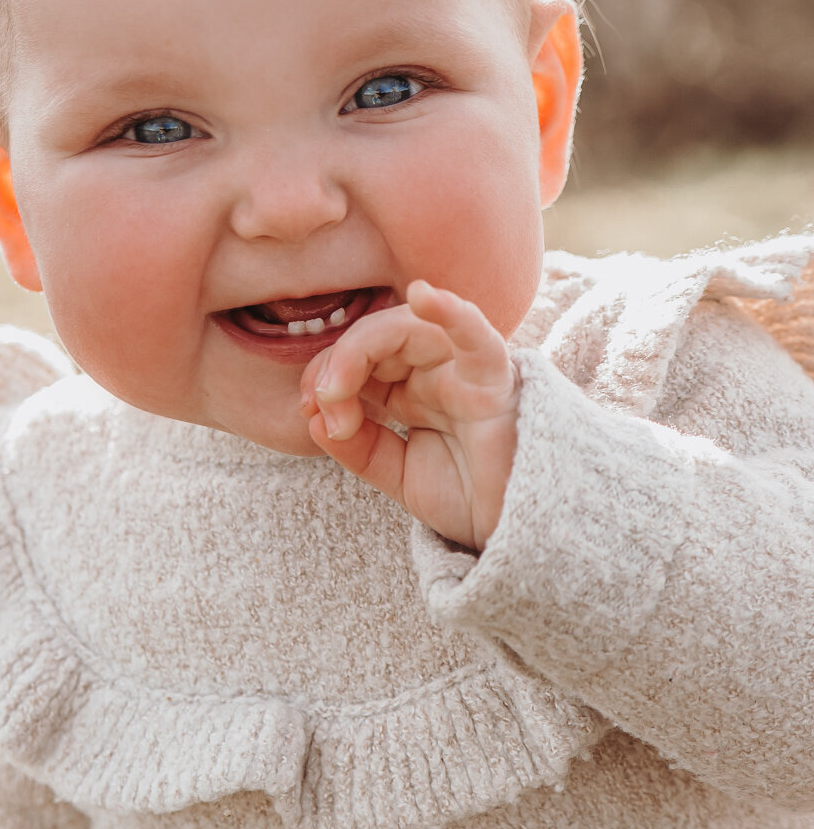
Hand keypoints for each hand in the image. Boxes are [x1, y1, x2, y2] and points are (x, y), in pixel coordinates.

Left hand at [299, 280, 519, 549]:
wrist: (519, 533)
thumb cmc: (468, 498)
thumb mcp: (398, 475)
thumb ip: (360, 448)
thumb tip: (316, 420)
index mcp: (412, 389)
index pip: (360, 361)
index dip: (326, 376)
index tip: (309, 412)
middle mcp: (436, 371)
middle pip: (377, 338)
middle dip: (335, 362)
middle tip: (316, 400)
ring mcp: (464, 370)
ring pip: (409, 329)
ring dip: (360, 349)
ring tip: (334, 390)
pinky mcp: (495, 379)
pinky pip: (477, 336)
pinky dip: (452, 312)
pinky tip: (424, 296)